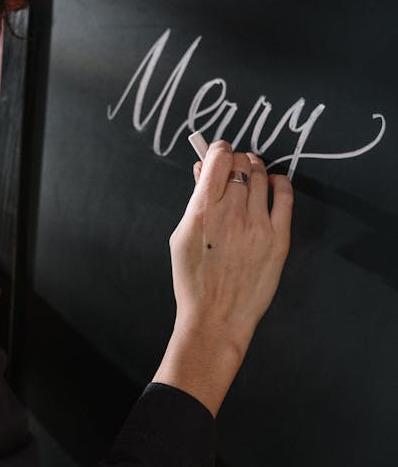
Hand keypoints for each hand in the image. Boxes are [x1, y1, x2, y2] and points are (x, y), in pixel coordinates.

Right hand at [153, 141, 292, 416]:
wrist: (216, 317)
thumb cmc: (194, 280)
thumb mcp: (182, 237)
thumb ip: (194, 201)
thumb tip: (202, 170)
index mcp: (203, 211)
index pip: (218, 158)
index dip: (218, 150)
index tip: (219, 154)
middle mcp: (232, 213)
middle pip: (240, 164)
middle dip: (236, 161)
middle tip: (234, 169)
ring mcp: (258, 225)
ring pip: (261, 175)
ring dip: (255, 169)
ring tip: (252, 175)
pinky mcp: (278, 239)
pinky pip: (285, 195)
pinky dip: (280, 183)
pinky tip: (274, 184)